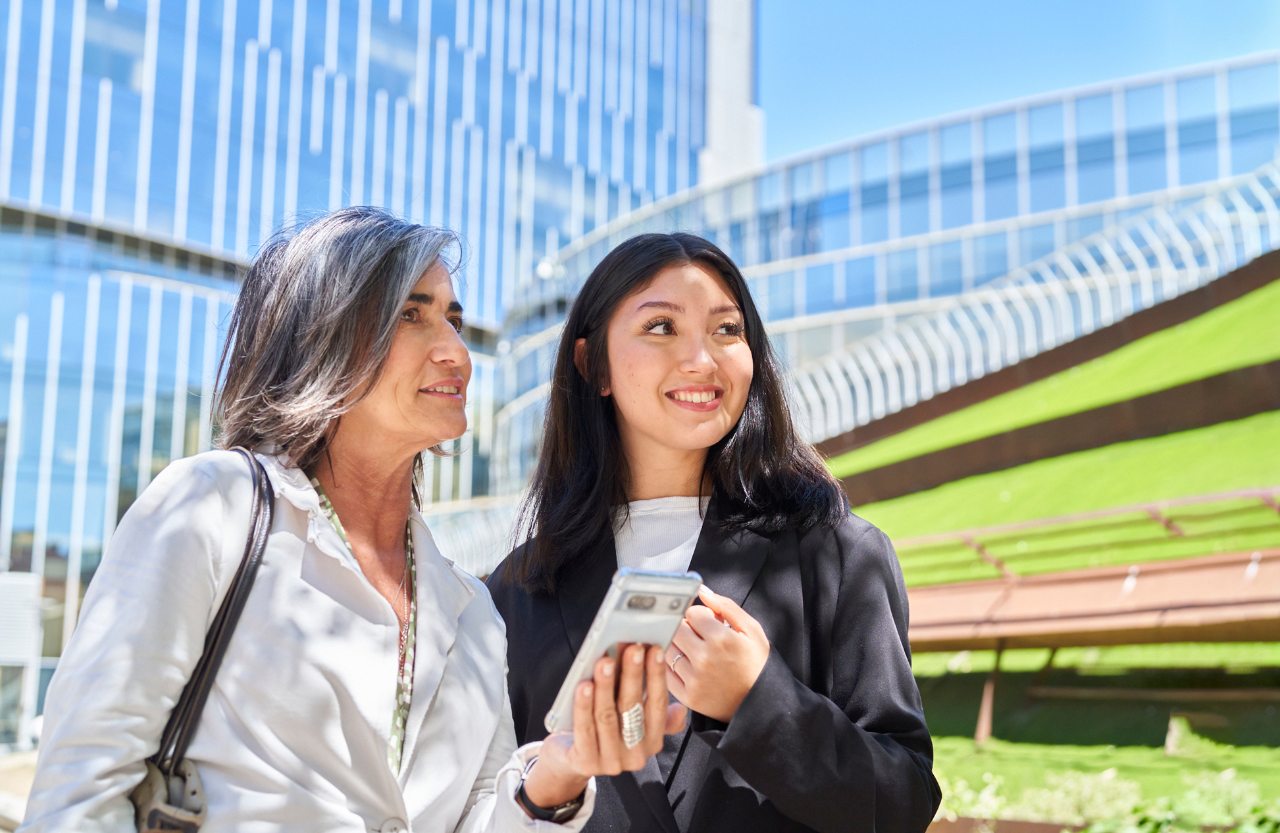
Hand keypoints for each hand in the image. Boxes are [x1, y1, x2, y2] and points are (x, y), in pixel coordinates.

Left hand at [523, 645, 687, 809]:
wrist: (570, 762)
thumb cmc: (603, 732)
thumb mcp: (631, 723)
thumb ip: (650, 711)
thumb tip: (679, 707)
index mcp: (652, 741)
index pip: (658, 705)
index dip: (657, 676)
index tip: (654, 649)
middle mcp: (635, 754)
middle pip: (633, 708)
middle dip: (633, 675)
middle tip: (632, 648)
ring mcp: (611, 761)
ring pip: (607, 717)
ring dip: (606, 686)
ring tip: (604, 661)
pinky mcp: (585, 763)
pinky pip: (584, 729)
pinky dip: (584, 705)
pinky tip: (584, 685)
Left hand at [665, 586, 770, 722]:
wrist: (760, 703)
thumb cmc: (756, 663)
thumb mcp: (752, 630)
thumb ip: (726, 606)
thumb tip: (701, 590)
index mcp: (721, 638)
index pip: (692, 613)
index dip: (701, 615)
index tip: (709, 623)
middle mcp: (704, 658)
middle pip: (676, 628)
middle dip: (686, 628)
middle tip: (699, 636)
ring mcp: (694, 679)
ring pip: (668, 649)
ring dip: (677, 645)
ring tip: (693, 651)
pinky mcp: (687, 696)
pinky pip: (666, 672)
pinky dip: (672, 666)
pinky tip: (687, 666)